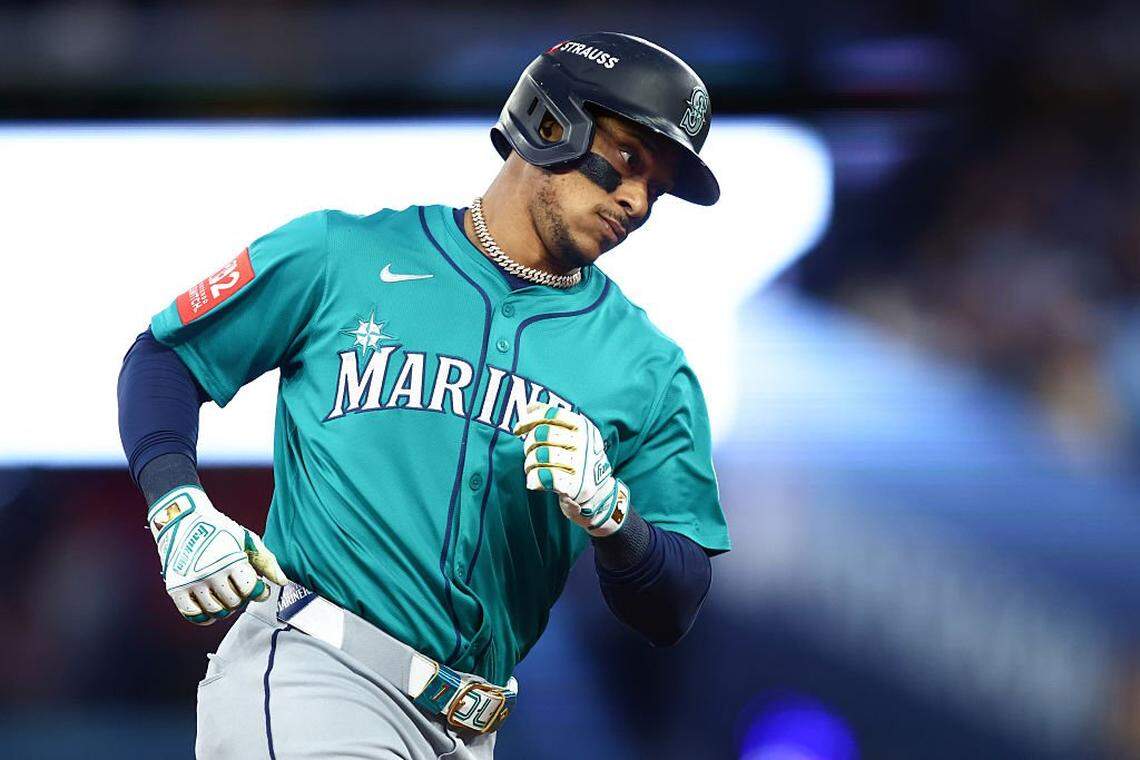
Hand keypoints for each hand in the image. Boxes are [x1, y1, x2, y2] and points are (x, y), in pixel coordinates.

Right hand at [148, 485, 287, 624]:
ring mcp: (191, 582)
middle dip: (242, 598)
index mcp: (230, 559)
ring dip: (225, 607)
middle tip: (240, 588)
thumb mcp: (246, 539)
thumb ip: (266, 561)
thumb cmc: (218, 529)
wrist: (182, 520)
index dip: (259, 592)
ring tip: (227, 595)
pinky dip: (204, 617)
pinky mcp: (176, 588)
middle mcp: (210, 573)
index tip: (260, 589)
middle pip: (234, 603)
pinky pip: (193, 615)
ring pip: (216, 611)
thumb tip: (282, 581)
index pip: (250, 590)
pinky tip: (211, 607)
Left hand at [513, 402, 628, 536]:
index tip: (518, 429)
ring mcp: (581, 465)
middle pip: (542, 434)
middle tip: (529, 452)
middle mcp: (584, 443)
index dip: (530, 419)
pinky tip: (534, 482)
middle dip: (528, 444)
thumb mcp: (573, 435)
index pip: (551, 414)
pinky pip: (543, 477)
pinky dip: (533, 480)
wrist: (600, 492)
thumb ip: (553, 418)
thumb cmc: (579, 460)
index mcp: (583, 426)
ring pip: (540, 456)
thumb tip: (530, 406)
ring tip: (532, 468)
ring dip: (529, 463)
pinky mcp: (575, 486)